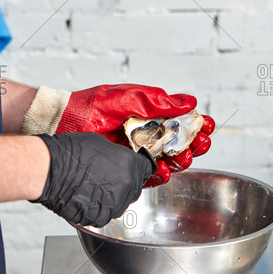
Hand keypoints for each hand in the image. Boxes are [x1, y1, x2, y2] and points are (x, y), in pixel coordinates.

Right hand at [32, 133, 153, 226]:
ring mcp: (113, 205)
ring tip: (93, 186)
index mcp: (130, 166)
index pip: (146, 169)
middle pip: (134, 187)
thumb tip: (118, 159)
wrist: (50, 170)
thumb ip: (117, 155)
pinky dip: (98, 207)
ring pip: (120, 203)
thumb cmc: (70, 153)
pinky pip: (104, 213)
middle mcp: (126, 187)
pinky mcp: (99, 217)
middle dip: (125, 182)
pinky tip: (86, 196)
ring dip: (112, 196)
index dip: (138, 168)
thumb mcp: (101, 143)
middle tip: (108, 176)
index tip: (134, 168)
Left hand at [55, 84, 214, 186]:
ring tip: (183, 156)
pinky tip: (163, 170)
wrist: (65, 122)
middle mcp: (147, 135)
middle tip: (199, 143)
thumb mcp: (129, 97)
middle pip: (180, 144)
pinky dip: (160, 175)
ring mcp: (137, 153)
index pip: (181, 122)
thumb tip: (189, 103)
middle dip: (194, 144)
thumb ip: (158, 101)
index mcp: (151, 116)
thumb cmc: (93, 105)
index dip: (197, 125)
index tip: (207, 126)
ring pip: (169, 161)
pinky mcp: (126, 169)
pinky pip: (149, 176)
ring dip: (181, 160)